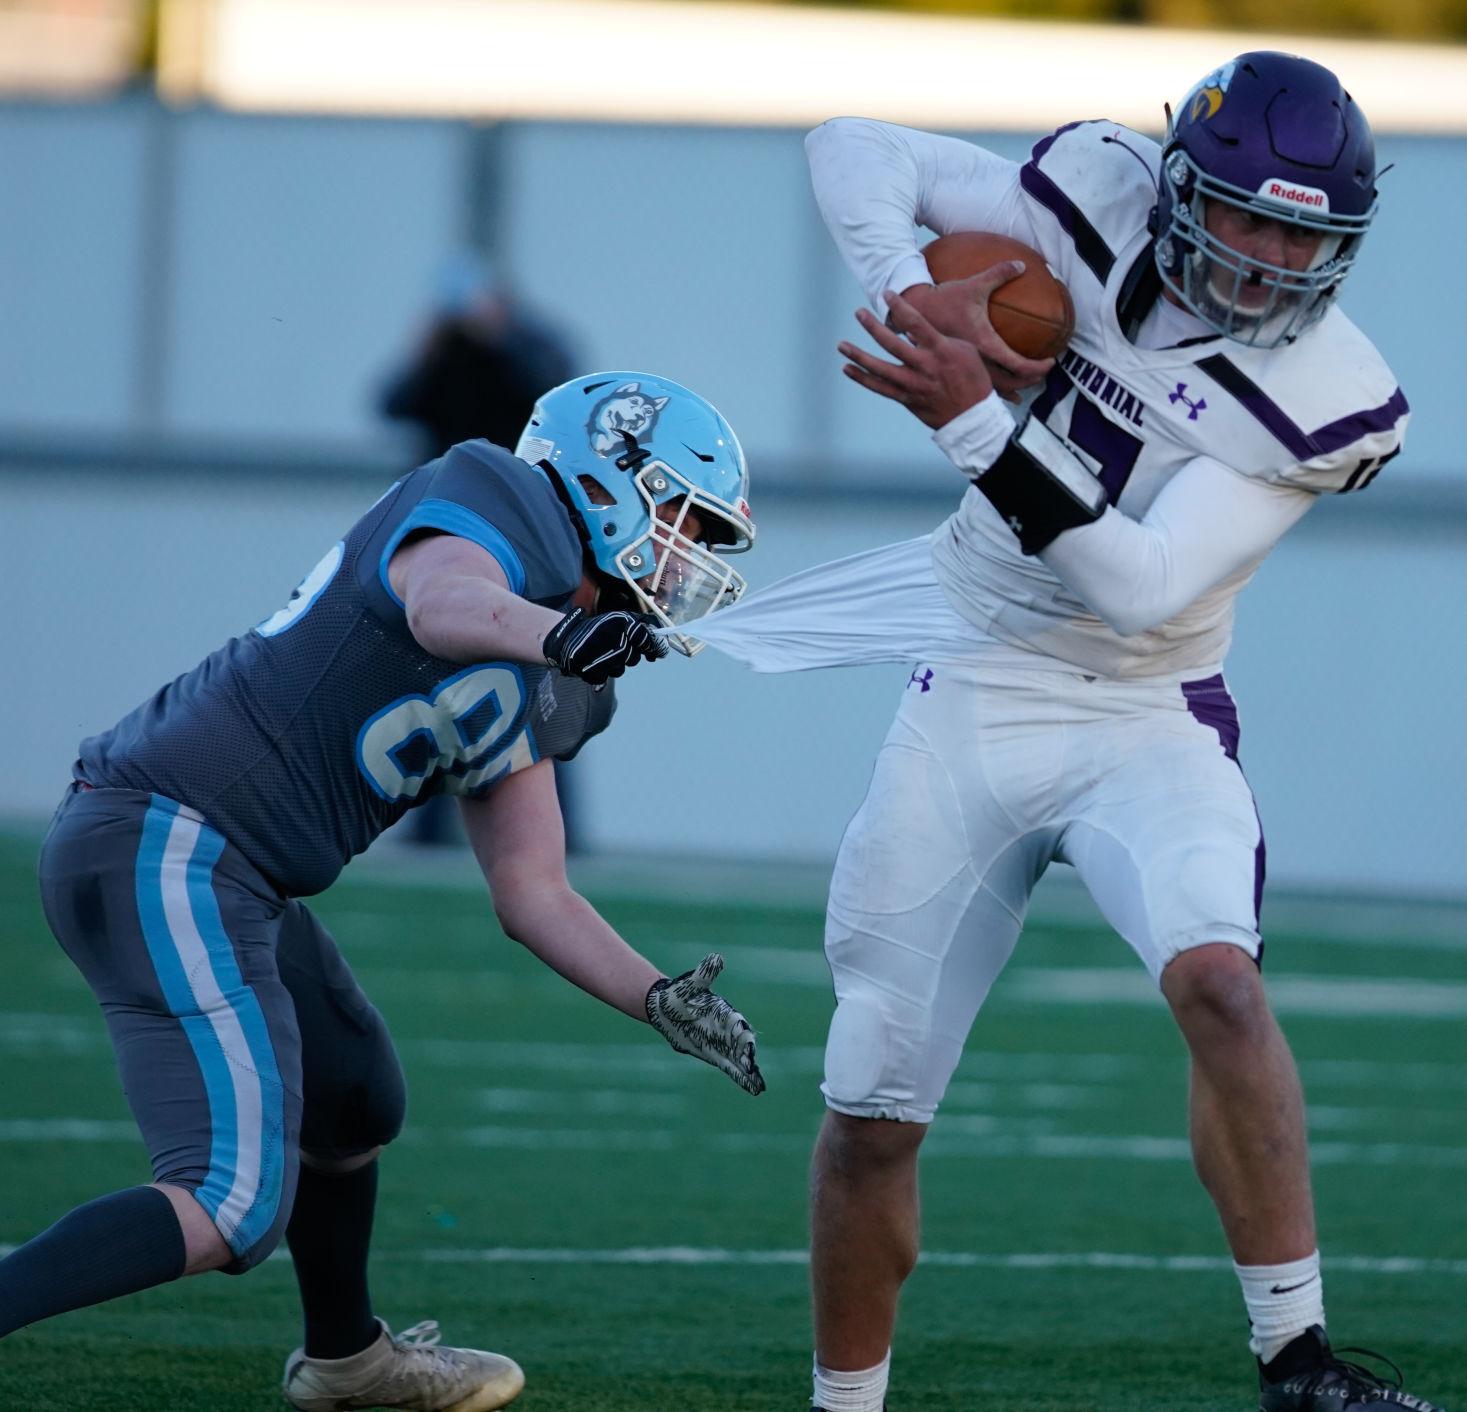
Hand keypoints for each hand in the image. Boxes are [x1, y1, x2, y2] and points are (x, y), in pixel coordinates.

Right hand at [542, 607, 666, 684]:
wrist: (564, 639)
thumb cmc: (595, 629)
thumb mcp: (617, 620)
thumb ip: (639, 627)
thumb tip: (659, 640)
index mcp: (622, 624)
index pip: (647, 638)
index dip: (655, 647)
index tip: (659, 654)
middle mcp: (616, 641)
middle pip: (634, 658)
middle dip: (629, 655)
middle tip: (616, 648)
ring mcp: (606, 659)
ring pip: (621, 669)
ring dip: (615, 664)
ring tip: (602, 654)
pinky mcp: (595, 673)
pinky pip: (606, 676)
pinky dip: (601, 671)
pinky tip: (593, 662)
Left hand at [646, 953, 764, 1095]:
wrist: (665, 1009)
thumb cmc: (678, 994)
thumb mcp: (690, 985)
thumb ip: (705, 974)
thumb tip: (717, 958)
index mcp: (724, 1011)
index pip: (737, 1024)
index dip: (743, 1034)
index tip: (748, 1044)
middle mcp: (726, 1029)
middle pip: (741, 1044)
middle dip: (747, 1055)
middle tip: (752, 1067)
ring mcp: (722, 1043)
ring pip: (739, 1059)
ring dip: (749, 1071)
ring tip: (760, 1086)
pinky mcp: (715, 1054)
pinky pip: (731, 1067)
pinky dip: (742, 1077)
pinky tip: (754, 1089)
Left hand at [839, 289, 993, 429]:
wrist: (973, 417)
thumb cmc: (973, 379)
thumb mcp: (964, 351)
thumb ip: (938, 339)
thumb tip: (915, 331)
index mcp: (940, 350)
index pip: (915, 323)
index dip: (900, 307)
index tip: (887, 293)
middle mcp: (923, 367)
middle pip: (891, 344)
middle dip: (873, 327)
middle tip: (859, 312)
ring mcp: (912, 384)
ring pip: (879, 369)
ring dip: (858, 355)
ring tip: (841, 345)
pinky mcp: (906, 399)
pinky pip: (879, 388)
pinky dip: (862, 379)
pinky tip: (847, 369)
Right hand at [902, 268, 1053, 401]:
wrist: (912, 313)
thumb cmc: (944, 299)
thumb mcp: (973, 285)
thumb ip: (999, 274)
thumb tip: (1020, 265)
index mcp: (984, 343)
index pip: (1018, 364)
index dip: (1037, 367)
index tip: (1051, 362)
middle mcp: (977, 360)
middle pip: (1010, 383)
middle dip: (1029, 382)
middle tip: (1042, 375)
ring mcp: (965, 367)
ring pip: (994, 388)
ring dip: (1011, 390)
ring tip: (1023, 390)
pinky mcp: (957, 367)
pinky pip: (979, 384)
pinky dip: (993, 390)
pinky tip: (998, 393)